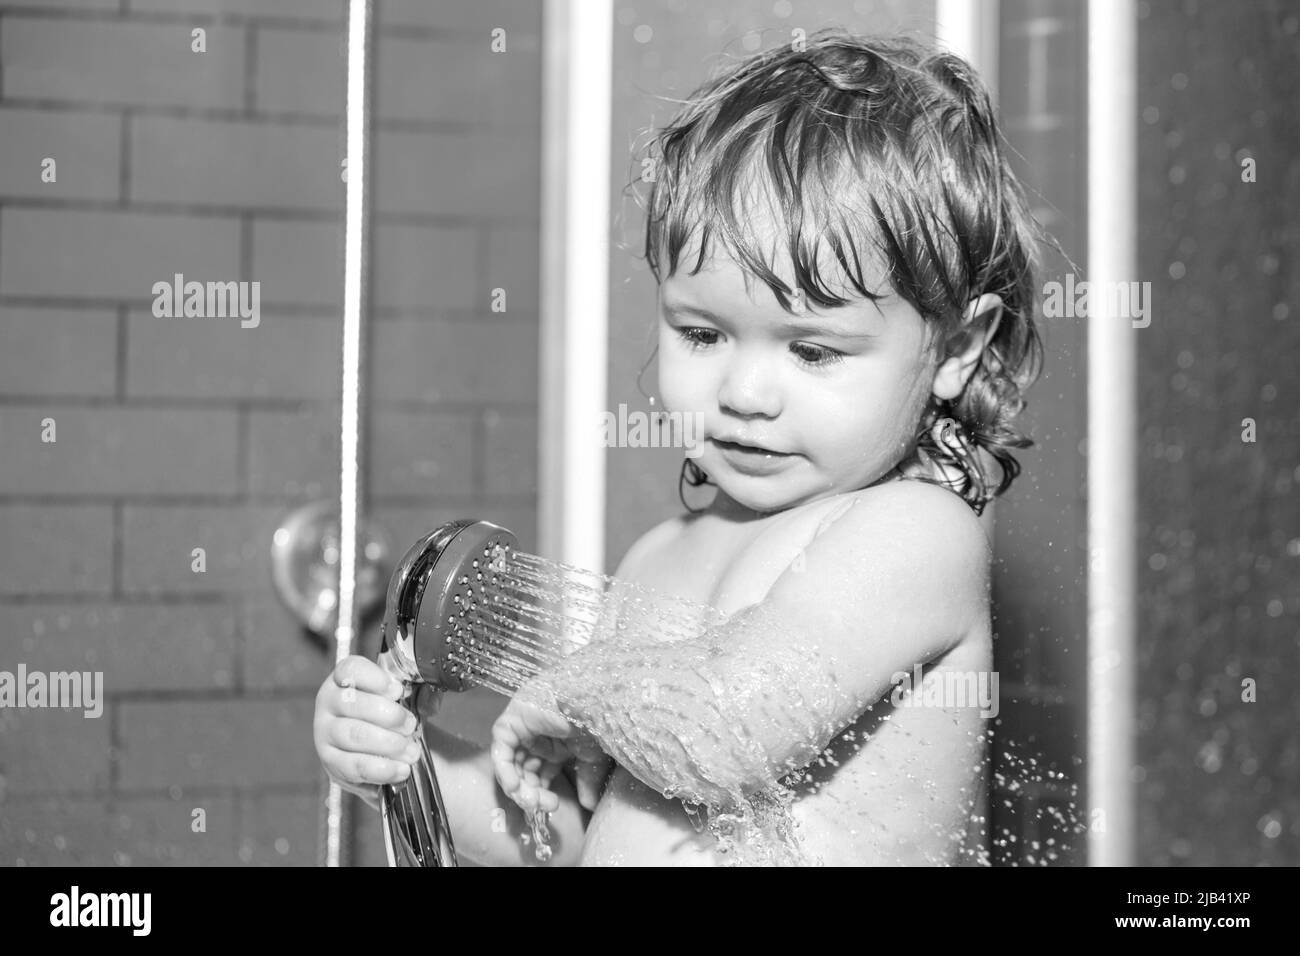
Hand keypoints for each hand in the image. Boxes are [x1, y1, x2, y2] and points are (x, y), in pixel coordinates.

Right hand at [313, 656, 422, 810]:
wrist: (379, 751)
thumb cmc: (389, 717)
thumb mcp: (405, 698)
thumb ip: (420, 694)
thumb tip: (430, 703)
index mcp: (345, 679)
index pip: (350, 669)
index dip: (374, 678)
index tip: (398, 691)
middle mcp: (330, 702)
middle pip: (352, 703)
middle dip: (389, 715)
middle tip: (410, 725)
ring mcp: (326, 733)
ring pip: (353, 735)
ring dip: (388, 744)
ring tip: (411, 751)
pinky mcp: (331, 762)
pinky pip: (354, 766)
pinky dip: (382, 769)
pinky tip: (401, 769)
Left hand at [490, 686, 612, 814]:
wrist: (589, 703)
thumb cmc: (594, 726)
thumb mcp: (591, 759)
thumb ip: (587, 782)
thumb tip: (589, 805)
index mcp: (555, 743)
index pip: (540, 773)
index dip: (542, 792)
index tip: (551, 807)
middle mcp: (536, 736)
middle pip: (524, 772)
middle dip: (532, 793)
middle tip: (543, 806)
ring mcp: (521, 729)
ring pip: (512, 765)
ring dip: (520, 787)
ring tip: (533, 801)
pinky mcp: (509, 723)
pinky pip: (501, 752)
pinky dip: (505, 772)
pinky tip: (516, 787)